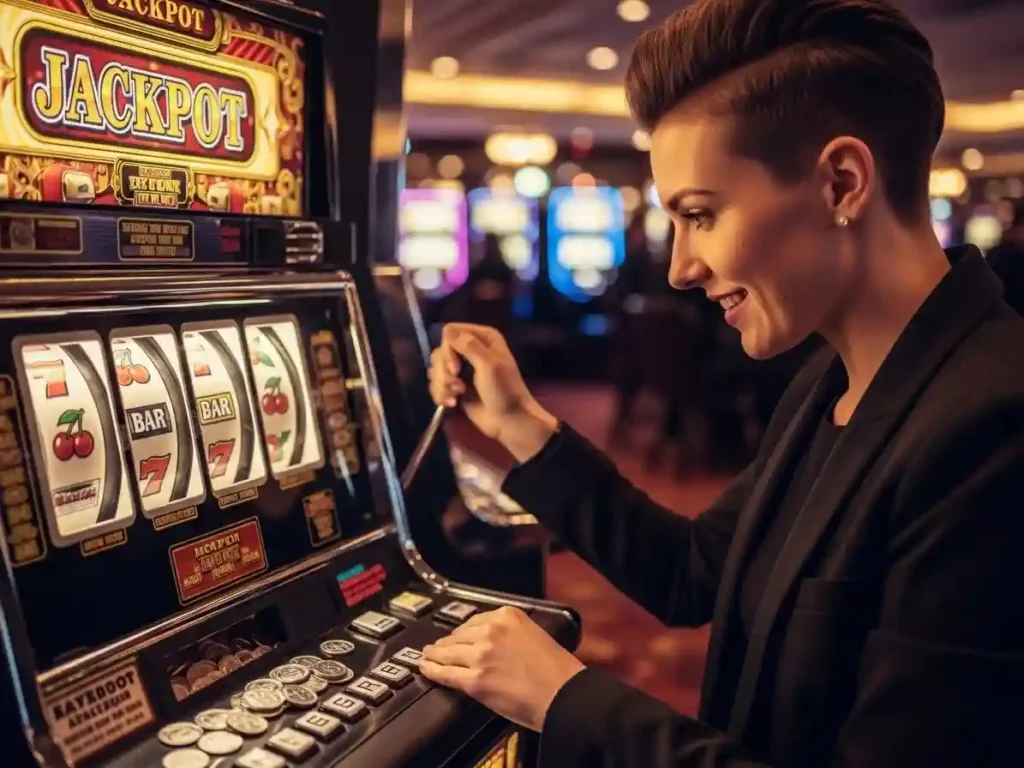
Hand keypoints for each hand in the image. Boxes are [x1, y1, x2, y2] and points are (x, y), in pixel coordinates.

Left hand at [420, 606, 584, 731]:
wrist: (563, 694)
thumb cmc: (557, 669)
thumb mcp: (533, 635)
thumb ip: (511, 634)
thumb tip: (493, 645)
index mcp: (507, 616)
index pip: (474, 621)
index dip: (463, 632)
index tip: (458, 636)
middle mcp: (491, 630)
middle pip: (458, 635)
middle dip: (448, 643)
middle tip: (438, 648)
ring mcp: (480, 655)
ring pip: (447, 652)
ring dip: (434, 655)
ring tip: (426, 656)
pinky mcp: (475, 680)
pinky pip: (446, 673)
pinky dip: (432, 671)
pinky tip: (425, 668)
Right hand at [428, 323, 557, 461]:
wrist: (508, 421)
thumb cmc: (504, 391)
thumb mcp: (490, 366)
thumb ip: (470, 346)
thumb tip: (448, 331)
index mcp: (483, 338)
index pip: (449, 332)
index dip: (448, 350)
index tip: (456, 369)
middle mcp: (470, 348)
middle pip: (439, 351)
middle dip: (444, 372)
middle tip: (459, 387)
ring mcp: (462, 368)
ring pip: (435, 368)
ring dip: (442, 385)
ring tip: (456, 397)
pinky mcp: (455, 385)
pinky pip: (436, 383)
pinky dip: (440, 394)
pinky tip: (452, 403)